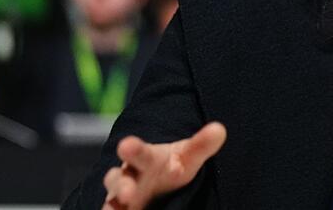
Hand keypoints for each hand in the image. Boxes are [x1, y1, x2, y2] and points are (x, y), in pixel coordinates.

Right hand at [102, 122, 226, 209]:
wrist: (160, 187)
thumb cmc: (171, 167)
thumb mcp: (188, 157)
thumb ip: (201, 145)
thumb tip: (219, 129)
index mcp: (144, 159)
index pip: (137, 152)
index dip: (133, 149)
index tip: (127, 144)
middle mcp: (127, 178)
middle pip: (118, 179)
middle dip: (121, 185)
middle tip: (128, 193)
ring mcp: (121, 199)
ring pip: (112, 202)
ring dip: (115, 208)